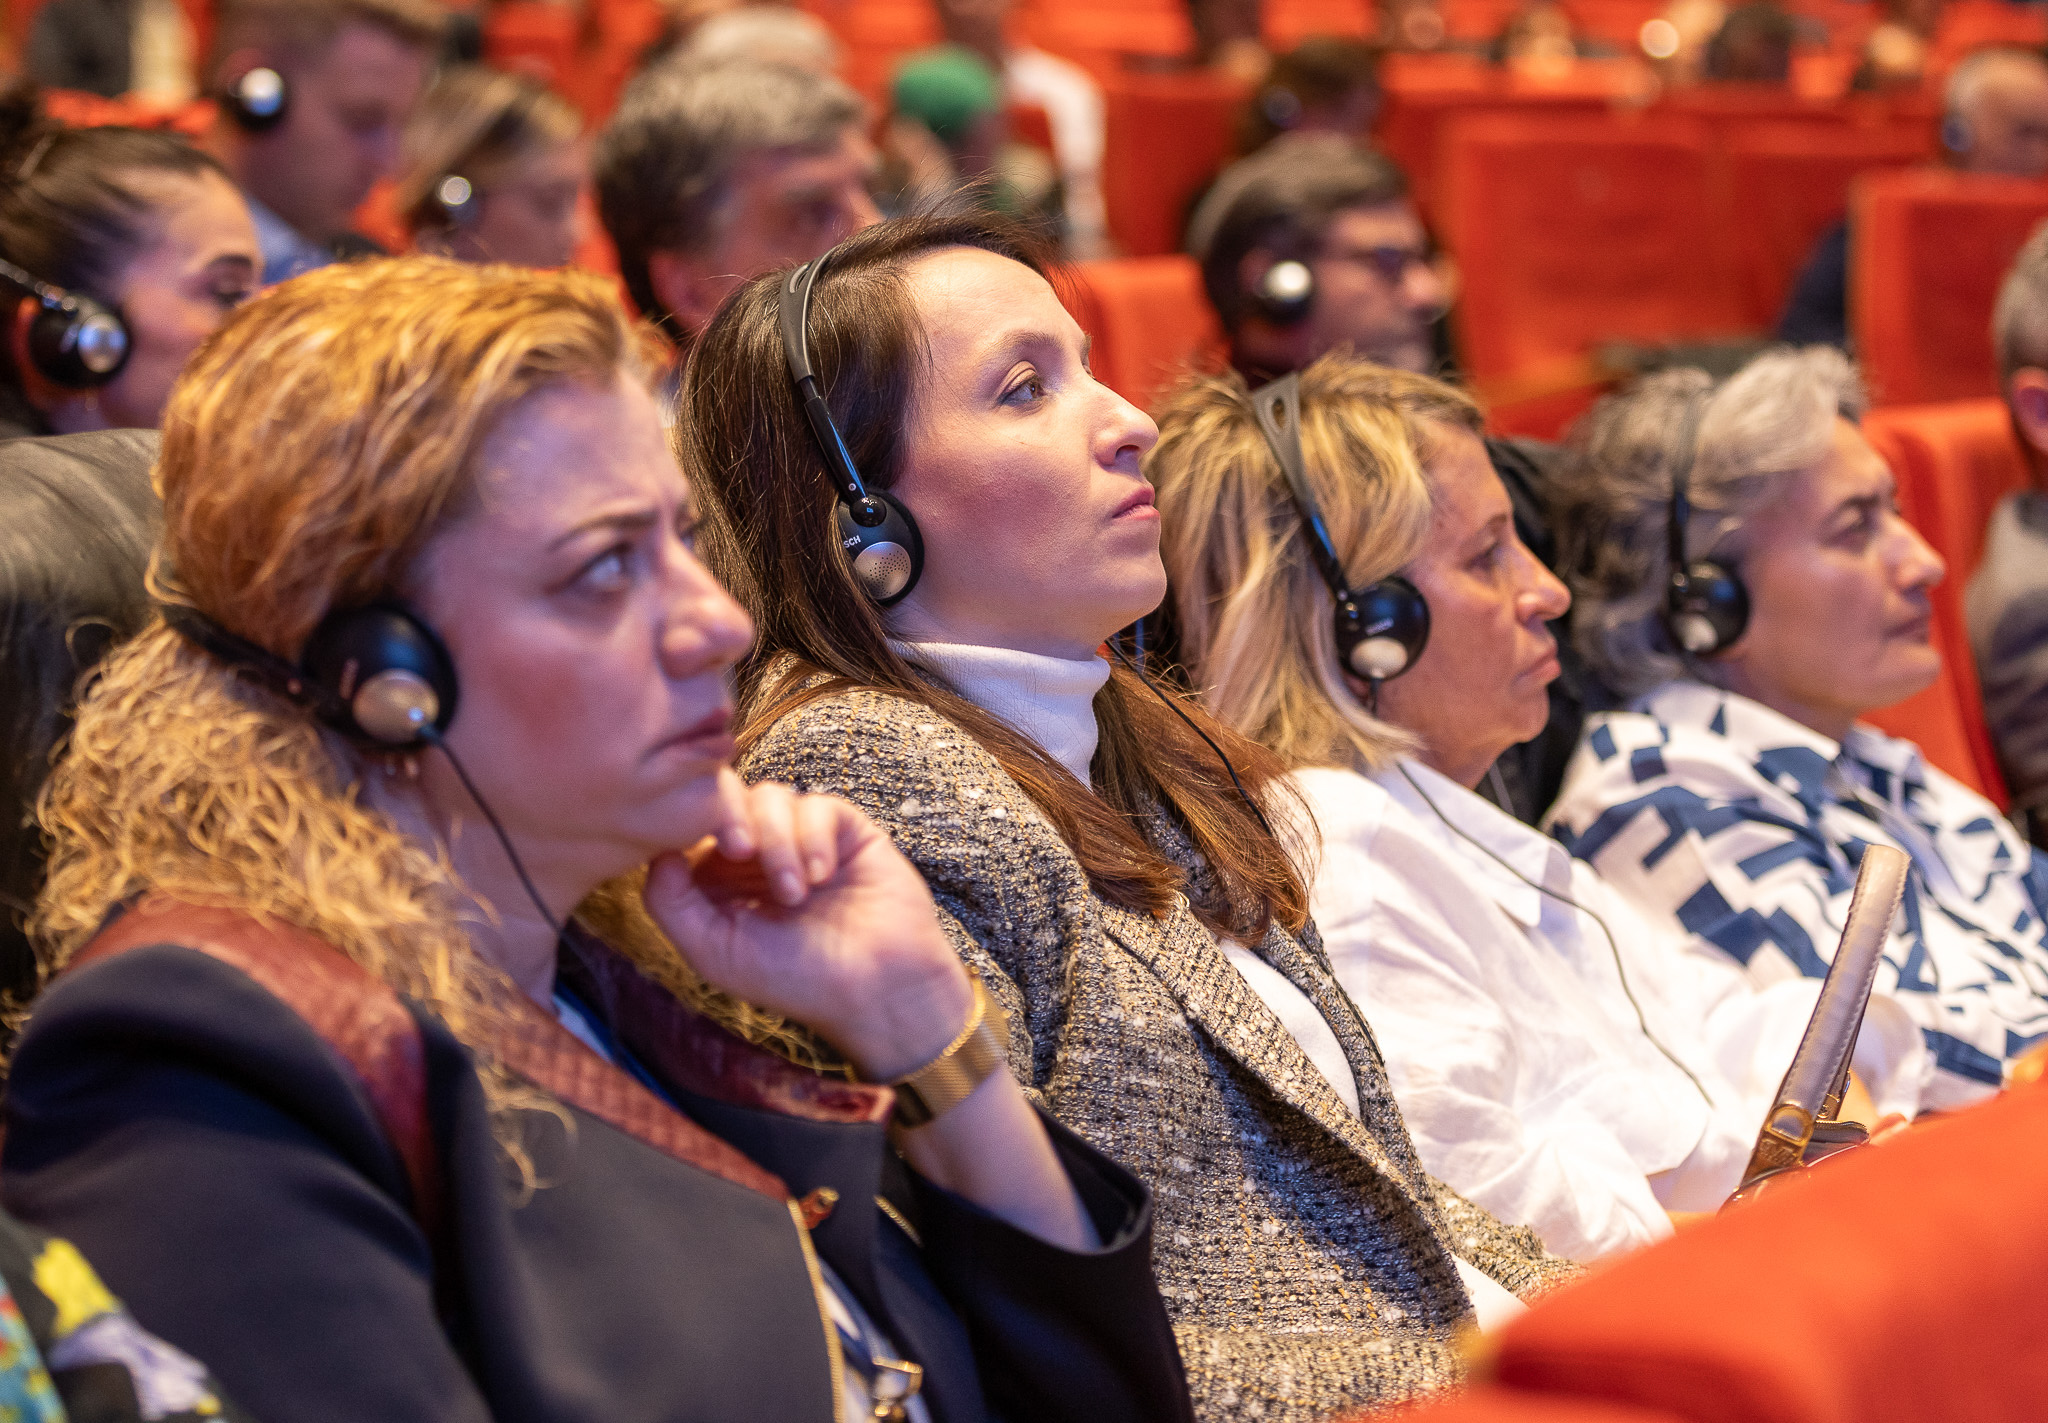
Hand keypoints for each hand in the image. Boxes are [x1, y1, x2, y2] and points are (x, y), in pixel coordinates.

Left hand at [643, 771, 971, 1081]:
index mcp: (719, 879)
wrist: (877, 988)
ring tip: (795, 893)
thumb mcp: (714, 951)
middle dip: (731, 819)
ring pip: (771, 797)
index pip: (692, 826)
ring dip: (778, 842)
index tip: (704, 854)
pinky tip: (823, 877)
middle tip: (742, 852)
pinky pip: (817, 805)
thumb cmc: (795, 979)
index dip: (691, 826)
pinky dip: (814, 838)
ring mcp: (802, 837)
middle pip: (729, 798)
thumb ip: (669, 904)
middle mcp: (758, 853)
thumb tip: (655, 850)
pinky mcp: (845, 829)